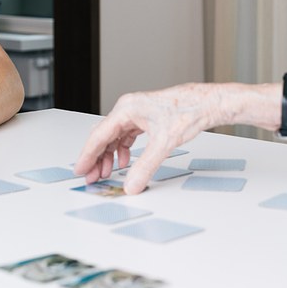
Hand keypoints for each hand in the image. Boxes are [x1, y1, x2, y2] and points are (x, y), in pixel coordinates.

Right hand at [73, 83, 230, 193]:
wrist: (205, 103)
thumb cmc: (187, 111)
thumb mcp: (164, 143)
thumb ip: (145, 166)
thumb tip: (132, 184)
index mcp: (126, 109)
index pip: (99, 136)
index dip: (88, 156)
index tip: (81, 170)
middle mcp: (127, 109)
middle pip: (103, 136)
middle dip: (96, 159)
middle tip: (92, 178)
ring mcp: (135, 113)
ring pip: (114, 137)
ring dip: (109, 156)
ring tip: (106, 173)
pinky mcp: (144, 118)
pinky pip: (125, 136)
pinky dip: (122, 150)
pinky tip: (124, 162)